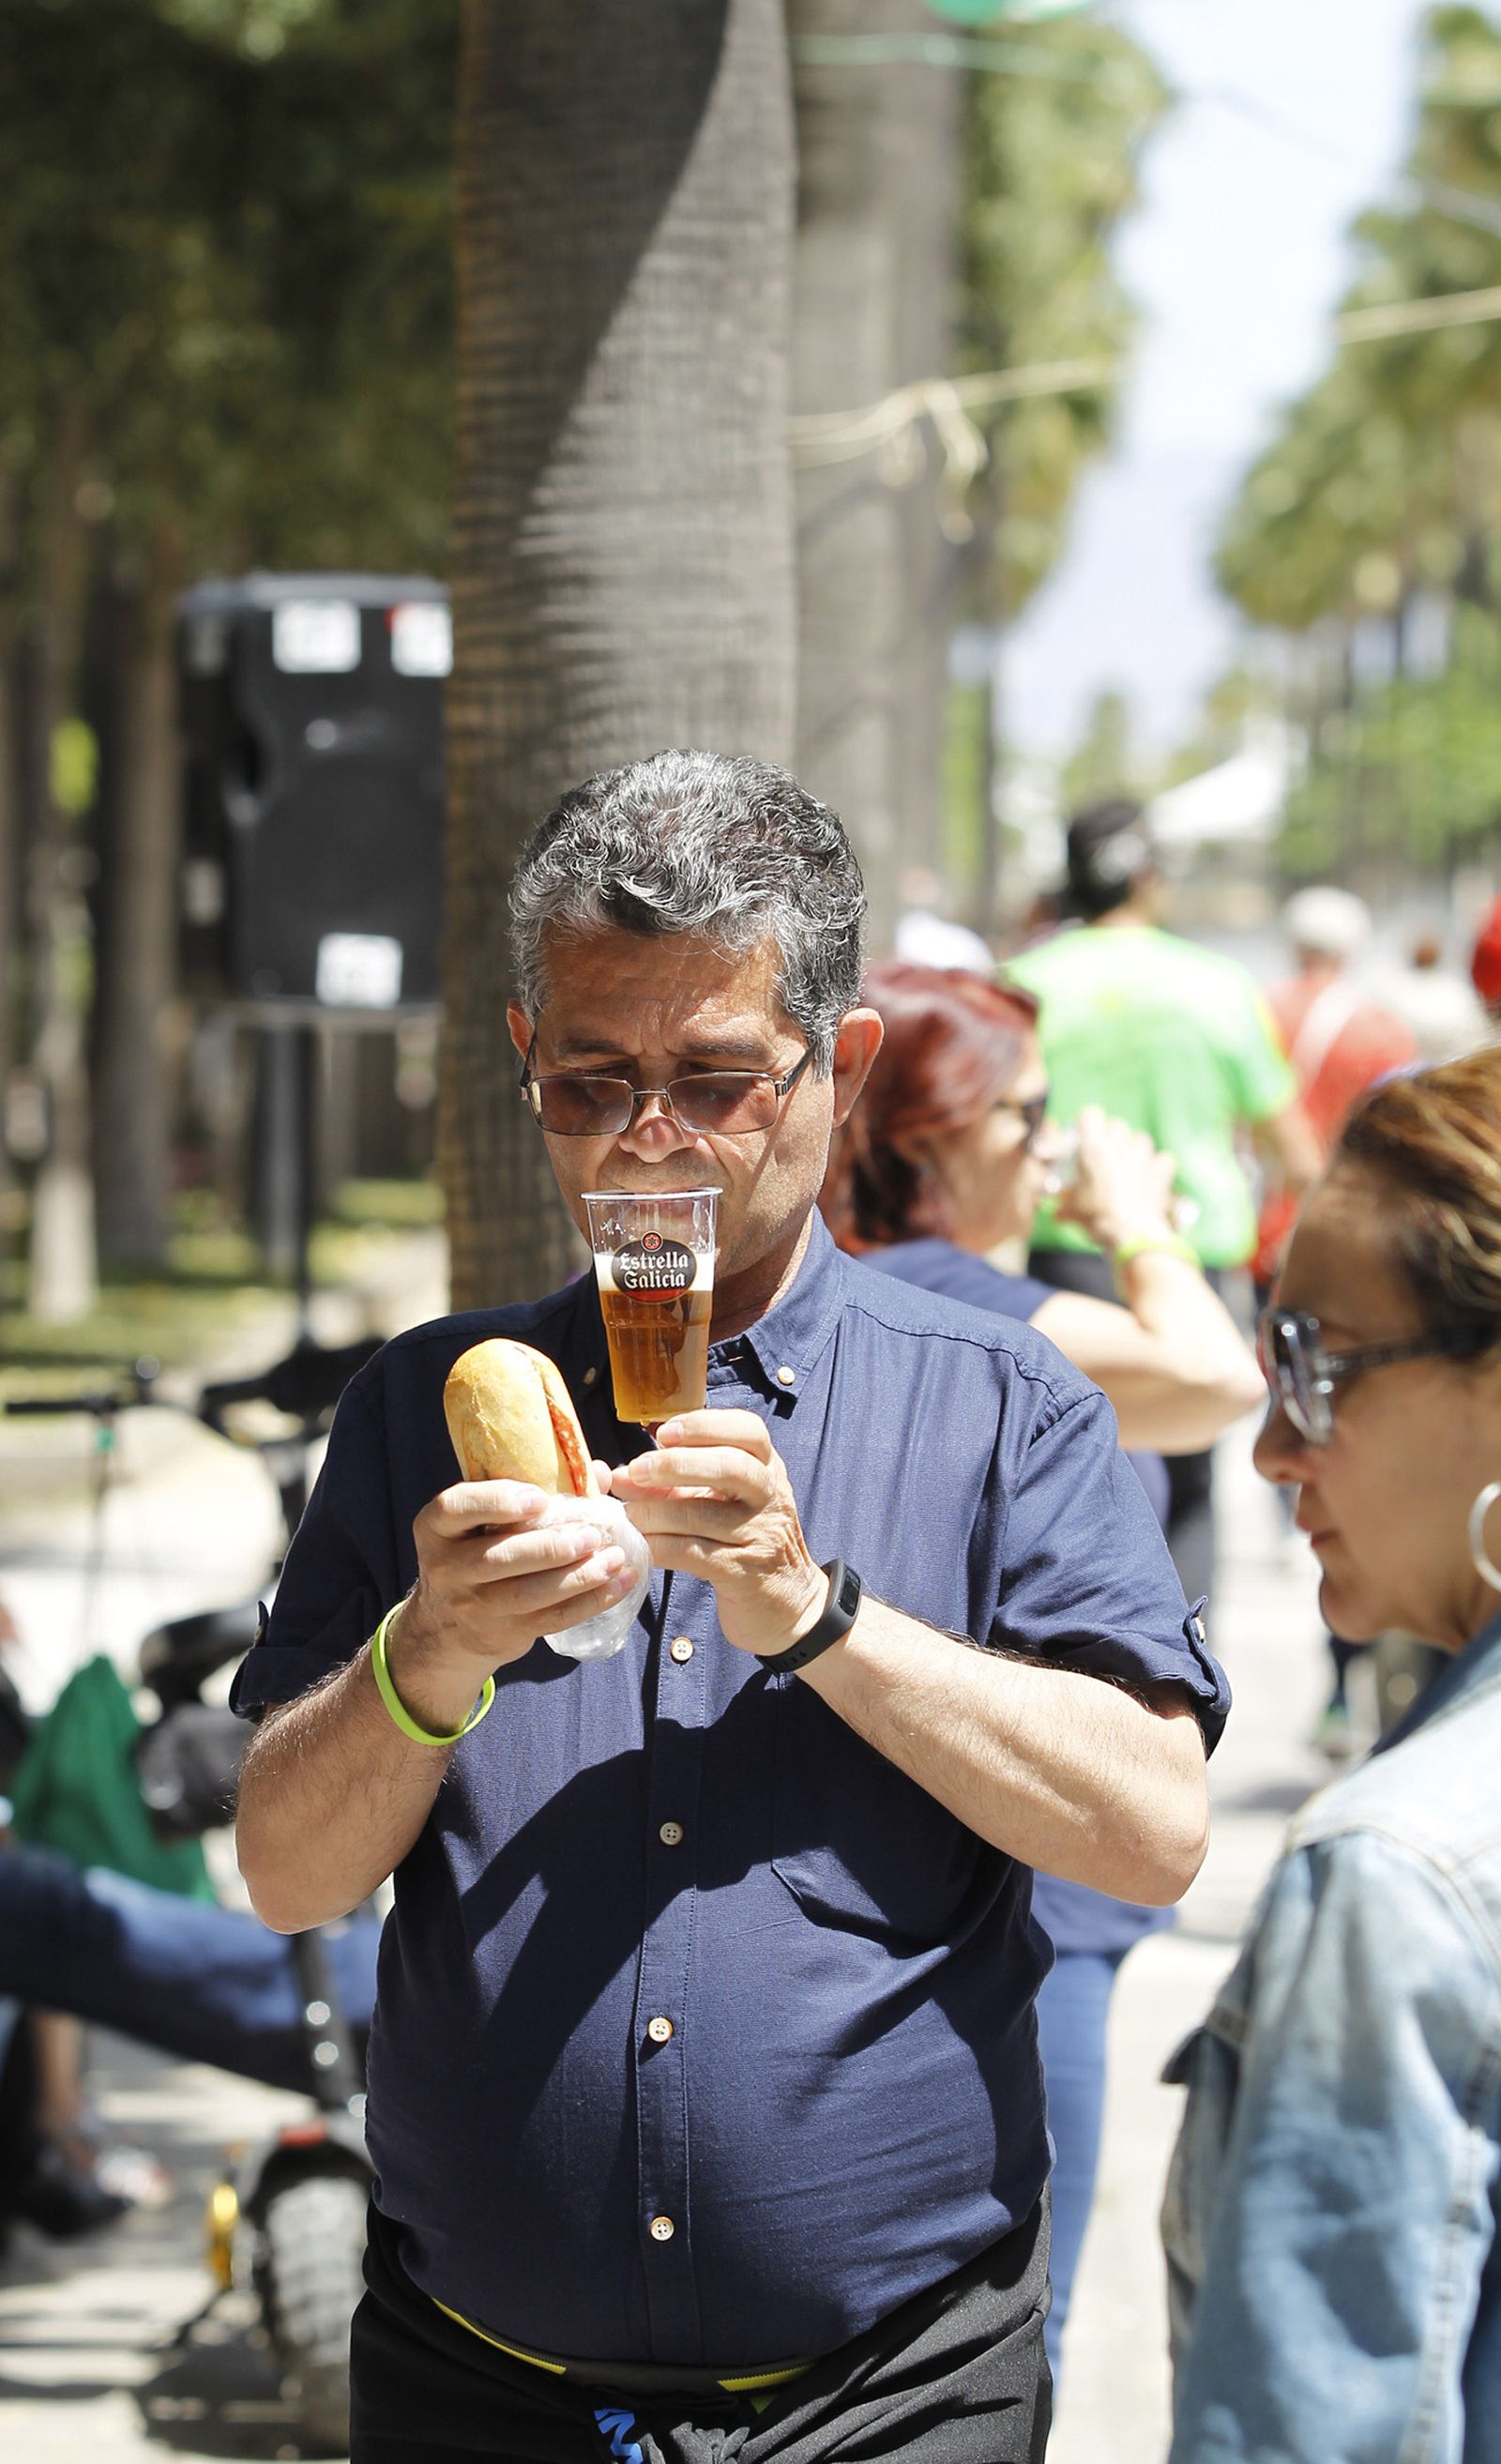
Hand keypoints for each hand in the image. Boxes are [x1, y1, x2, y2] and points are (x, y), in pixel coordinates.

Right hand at [400, 1472, 634, 1675]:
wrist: (445, 1627)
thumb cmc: (476, 1551)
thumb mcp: (482, 1520)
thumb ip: (531, 1490)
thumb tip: (599, 1472)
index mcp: (436, 1527)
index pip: (454, 1508)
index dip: (497, 1501)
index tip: (540, 1498)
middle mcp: (446, 1568)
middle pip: (499, 1557)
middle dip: (551, 1546)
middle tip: (592, 1534)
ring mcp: (472, 1606)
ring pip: (528, 1594)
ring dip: (578, 1577)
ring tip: (614, 1559)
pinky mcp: (502, 1634)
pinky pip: (550, 1619)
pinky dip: (589, 1603)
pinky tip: (618, 1585)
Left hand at [603, 1411, 824, 1656]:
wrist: (786, 1604)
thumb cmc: (743, 1543)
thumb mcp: (717, 1505)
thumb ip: (672, 1486)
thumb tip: (619, 1475)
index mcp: (767, 1469)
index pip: (749, 1431)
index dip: (705, 1425)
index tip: (663, 1433)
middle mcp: (770, 1497)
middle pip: (730, 1465)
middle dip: (676, 1463)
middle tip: (636, 1470)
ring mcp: (760, 1535)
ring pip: (702, 1514)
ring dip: (655, 1512)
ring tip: (626, 1516)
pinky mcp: (744, 1573)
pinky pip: (694, 1553)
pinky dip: (660, 1546)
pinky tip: (640, 1545)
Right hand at [1055, 1106, 1179, 1255]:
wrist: (1131, 1234)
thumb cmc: (1097, 1219)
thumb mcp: (1070, 1210)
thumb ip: (1063, 1203)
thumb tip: (1056, 1210)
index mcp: (1093, 1148)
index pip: (1090, 1114)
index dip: (1087, 1124)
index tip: (1084, 1138)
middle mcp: (1119, 1145)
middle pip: (1116, 1124)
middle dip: (1111, 1137)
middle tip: (1105, 1156)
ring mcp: (1144, 1155)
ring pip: (1140, 1138)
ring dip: (1134, 1149)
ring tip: (1129, 1167)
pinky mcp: (1162, 1169)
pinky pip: (1162, 1159)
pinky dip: (1157, 1167)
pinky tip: (1151, 1179)